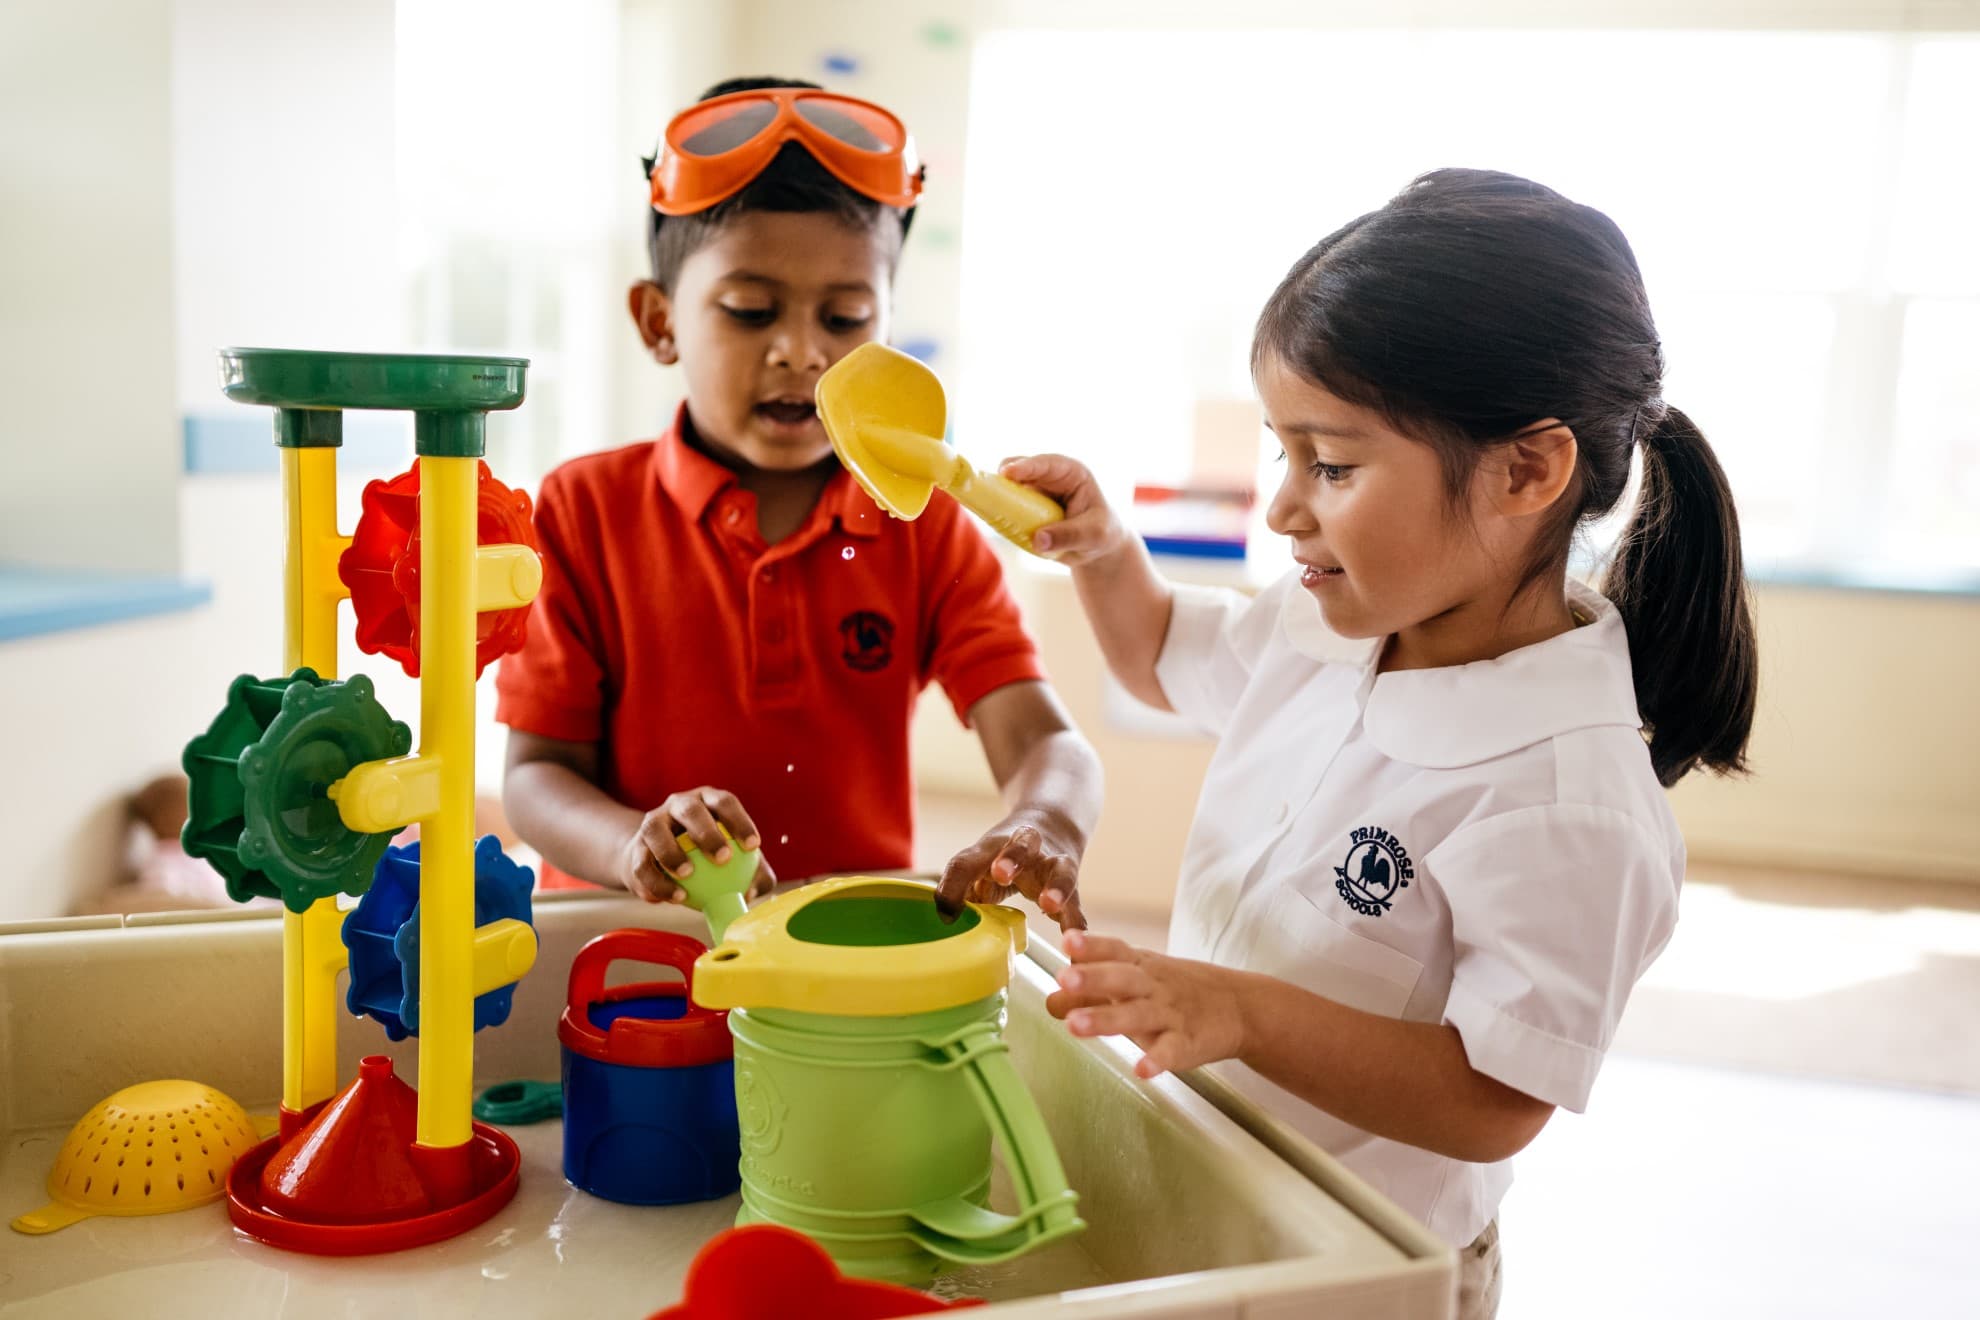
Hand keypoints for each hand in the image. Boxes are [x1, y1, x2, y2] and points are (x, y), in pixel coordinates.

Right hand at [617, 786, 777, 903]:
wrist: (662, 864)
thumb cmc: (708, 861)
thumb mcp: (735, 863)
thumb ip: (751, 875)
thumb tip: (753, 891)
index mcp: (708, 802)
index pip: (725, 802)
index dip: (739, 821)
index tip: (753, 847)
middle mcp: (679, 805)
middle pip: (691, 809)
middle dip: (707, 832)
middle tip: (724, 858)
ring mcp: (654, 822)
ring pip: (656, 829)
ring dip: (672, 852)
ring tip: (688, 875)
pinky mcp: (635, 847)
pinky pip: (642, 864)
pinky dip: (658, 882)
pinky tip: (676, 898)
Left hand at [934, 811, 1085, 930]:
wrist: (1055, 822)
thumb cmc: (1006, 853)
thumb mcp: (981, 862)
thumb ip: (964, 888)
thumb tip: (947, 919)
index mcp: (994, 845)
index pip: (968, 860)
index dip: (954, 884)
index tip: (946, 911)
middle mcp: (1027, 847)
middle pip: (1021, 845)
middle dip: (1011, 858)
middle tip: (1000, 873)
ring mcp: (1054, 864)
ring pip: (1060, 870)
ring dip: (1055, 886)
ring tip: (1048, 905)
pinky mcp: (1073, 887)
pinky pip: (1077, 906)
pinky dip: (1077, 923)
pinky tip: (1075, 941)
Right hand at [998, 455, 1129, 564]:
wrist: (1097, 548)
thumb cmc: (1102, 534)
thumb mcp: (1093, 536)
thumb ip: (1068, 536)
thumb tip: (1037, 540)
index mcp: (1072, 473)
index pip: (1048, 464)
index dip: (1027, 466)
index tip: (1008, 472)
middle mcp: (1050, 478)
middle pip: (1020, 469)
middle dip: (1003, 478)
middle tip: (987, 490)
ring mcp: (1035, 492)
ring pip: (1008, 488)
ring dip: (997, 496)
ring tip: (988, 508)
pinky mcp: (1024, 508)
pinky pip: (1006, 508)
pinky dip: (997, 513)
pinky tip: (994, 521)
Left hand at [1046, 931, 1246, 1078]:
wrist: (1239, 1006)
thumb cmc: (1175, 990)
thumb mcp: (1137, 981)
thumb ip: (1094, 991)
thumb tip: (1051, 1001)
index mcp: (1140, 966)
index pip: (1114, 949)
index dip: (1091, 945)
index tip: (1068, 941)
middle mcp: (1153, 986)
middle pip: (1122, 978)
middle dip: (1092, 978)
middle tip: (1064, 978)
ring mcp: (1171, 1013)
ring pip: (1137, 1014)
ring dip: (1106, 1019)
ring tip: (1075, 1026)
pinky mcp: (1188, 1042)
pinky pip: (1171, 1050)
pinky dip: (1157, 1060)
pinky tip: (1141, 1069)